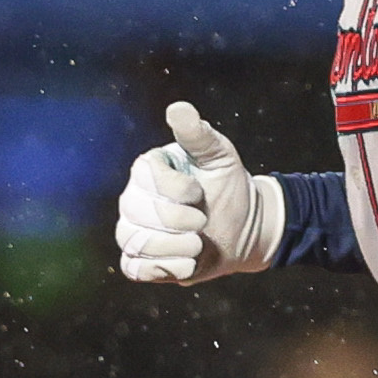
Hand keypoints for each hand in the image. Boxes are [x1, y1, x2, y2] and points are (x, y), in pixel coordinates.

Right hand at [115, 101, 283, 284]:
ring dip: (172, 247)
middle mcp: (133, 199)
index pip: (144, 177)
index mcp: (149, 169)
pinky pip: (135, 269)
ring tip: (198, 244)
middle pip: (135, 212)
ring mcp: (134, 231)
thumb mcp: (219, 156)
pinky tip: (188, 262)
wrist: (243, 228)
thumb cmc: (228, 186)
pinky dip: (164, 269)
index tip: (199, 192)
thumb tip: (178, 108)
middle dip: (176, 221)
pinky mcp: (141, 262)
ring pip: (134, 242)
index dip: (174, 189)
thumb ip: (197, 135)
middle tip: (203, 221)